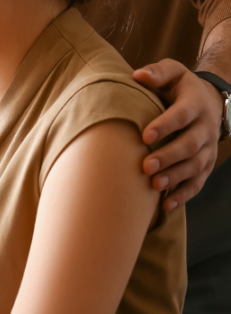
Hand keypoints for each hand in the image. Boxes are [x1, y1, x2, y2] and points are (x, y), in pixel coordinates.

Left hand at [133, 59, 221, 210]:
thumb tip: (137, 76)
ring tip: (154, 185)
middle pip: (189, 145)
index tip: (145, 135)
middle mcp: (204, 128)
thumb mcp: (174, 73)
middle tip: (145, 166)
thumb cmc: (181, 88)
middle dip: (168, 156)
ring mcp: (207, 148)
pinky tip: (166, 205)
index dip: (165, 126)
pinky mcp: (205, 164)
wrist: (211, 100)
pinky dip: (184, 195)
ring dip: (175, 177)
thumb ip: (158, 72)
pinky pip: (198, 182)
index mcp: (194, 104)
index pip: (181, 116)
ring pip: (194, 166)